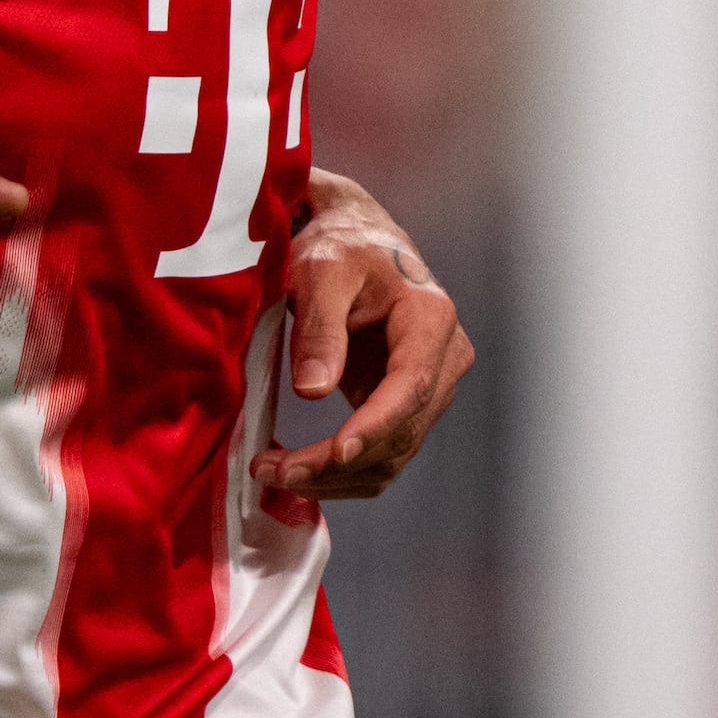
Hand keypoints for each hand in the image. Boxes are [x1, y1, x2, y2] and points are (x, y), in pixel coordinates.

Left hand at [258, 168, 471, 502]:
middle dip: (339, 462)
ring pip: (393, 454)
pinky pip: (381, 453)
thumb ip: (320, 329)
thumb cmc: (340, 248)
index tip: (334, 453)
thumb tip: (313, 391)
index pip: (411, 384)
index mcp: (431, 318)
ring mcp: (429, 387)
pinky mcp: (404, 406)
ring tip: (274, 474)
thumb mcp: (321, 273)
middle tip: (275, 471)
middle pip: (402, 430)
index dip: (375, 424)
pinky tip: (297, 472)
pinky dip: (341, 473)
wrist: (355, 240)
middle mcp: (444, 358)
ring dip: (336, 476)